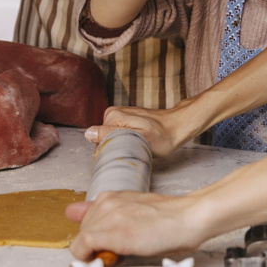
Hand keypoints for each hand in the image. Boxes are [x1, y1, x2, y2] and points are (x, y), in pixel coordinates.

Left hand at [66, 192, 207, 260]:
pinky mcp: (113, 233)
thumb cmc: (167, 218)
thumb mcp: (132, 209)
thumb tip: (74, 212)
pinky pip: (83, 247)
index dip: (91, 237)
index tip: (101, 245)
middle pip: (81, 231)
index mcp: (111, 197)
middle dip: (93, 245)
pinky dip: (89, 257)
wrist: (188, 218)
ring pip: (80, 241)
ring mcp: (109, 216)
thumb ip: (105, 212)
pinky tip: (108, 258)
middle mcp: (106, 203)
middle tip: (116, 251)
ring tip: (119, 253)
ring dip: (94, 252)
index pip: (83, 220)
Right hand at [84, 101, 199, 157]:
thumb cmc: (162, 137)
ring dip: (121, 145)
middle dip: (116, 148)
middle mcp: (113, 112)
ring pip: (110, 137)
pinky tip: (137, 142)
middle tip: (134, 150)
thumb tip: (88, 133)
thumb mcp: (137, 138)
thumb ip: (112, 134)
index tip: (126, 154)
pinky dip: (125, 141)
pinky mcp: (125, 119)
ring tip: (137, 146)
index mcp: (112, 115)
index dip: (109, 151)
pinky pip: (117, 134)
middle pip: (103, 139)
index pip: (98, 140)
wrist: (178, 126)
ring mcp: (119, 115)